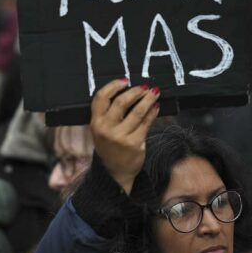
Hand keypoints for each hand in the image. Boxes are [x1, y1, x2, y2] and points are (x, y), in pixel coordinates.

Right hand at [90, 79, 159, 193]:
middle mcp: (106, 129)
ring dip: (148, 99)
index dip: (114, 86)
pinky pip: (146, 123)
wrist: (114, 173)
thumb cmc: (109, 147)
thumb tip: (129, 91)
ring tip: (155, 93)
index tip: (125, 80)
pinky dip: (153, 113)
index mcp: (95, 123)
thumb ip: (109, 113)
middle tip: (145, 87)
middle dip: (136, 92)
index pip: (101, 98)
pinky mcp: (135, 143)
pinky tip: (156, 107)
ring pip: (137, 112)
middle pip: (121, 102)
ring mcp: (120, 137)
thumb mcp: (102, 130)